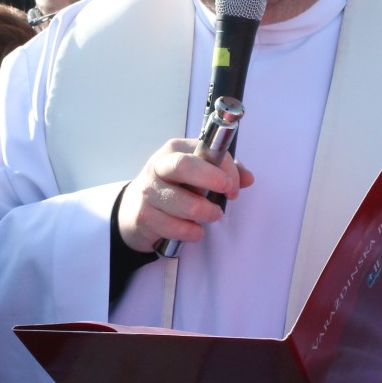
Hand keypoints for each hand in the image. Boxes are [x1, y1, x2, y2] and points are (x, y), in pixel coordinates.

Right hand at [115, 137, 253, 252]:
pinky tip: (195, 229)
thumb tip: (248, 178)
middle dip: (212, 180)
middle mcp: (158, 167)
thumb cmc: (172, 187)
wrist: (133, 210)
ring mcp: (149, 192)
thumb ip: (223, 171)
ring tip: (212, 215)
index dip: (225, 167)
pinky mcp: (145, 216)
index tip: (234, 184)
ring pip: (184, 204)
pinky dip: (192, 232)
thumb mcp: (195, 173)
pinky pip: (176, 228)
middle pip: (185, 166)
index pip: (203, 150)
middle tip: (228, 194)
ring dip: (206, 213)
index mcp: (174, 150)